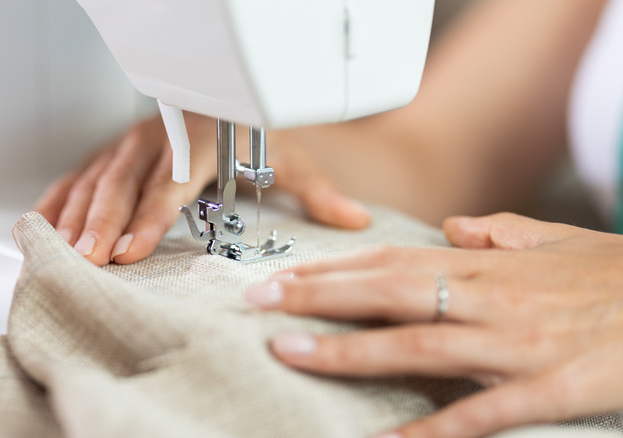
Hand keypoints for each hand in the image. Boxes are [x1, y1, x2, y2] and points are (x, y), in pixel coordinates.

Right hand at [33, 114, 369, 265]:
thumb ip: (316, 191)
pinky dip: (59, 199)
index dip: (148, 220)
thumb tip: (355, 220)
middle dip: (101, 225)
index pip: (168, 187)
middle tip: (85, 262)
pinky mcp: (113, 150)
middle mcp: (158, 143)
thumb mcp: (288, 157)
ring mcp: (130, 144)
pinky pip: (79, 173)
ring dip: (76, 216)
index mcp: (199, 144)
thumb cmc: (253, 129)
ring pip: (96, 180)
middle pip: (123, 186)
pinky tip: (42, 224)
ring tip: (60, 252)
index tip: (128, 251)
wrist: (226, 93)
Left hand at [245, 213, 622, 437]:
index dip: (332, 269)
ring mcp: (517, 346)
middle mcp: (490, 299)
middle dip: (317, 297)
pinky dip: (433, 429)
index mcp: (488, 266)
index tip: (283, 274)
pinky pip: (482, 414)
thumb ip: (499, 233)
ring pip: (417, 345)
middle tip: (257, 302)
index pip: (391, 261)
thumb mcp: (556, 240)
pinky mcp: (551, 390)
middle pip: (387, 293)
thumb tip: (454, 226)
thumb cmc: (617, 275)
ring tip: (288, 351)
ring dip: (348, 350)